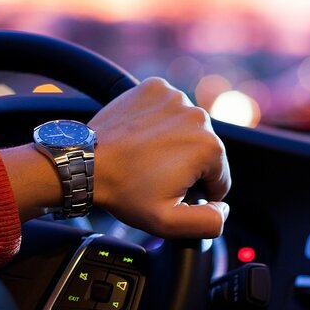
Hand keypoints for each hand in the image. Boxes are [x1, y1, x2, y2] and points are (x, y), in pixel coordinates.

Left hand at [0, 77, 230, 237]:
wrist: (85, 163)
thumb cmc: (123, 191)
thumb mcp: (167, 222)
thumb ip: (208, 222)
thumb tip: (224, 209)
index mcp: (209, 147)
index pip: (219, 177)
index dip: (197, 192)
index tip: (170, 192)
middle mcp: (198, 116)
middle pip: (204, 150)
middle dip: (185, 166)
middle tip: (153, 176)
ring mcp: (175, 97)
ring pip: (186, 128)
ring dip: (173, 142)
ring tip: (144, 157)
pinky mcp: (154, 87)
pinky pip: (167, 108)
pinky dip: (158, 121)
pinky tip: (140, 137)